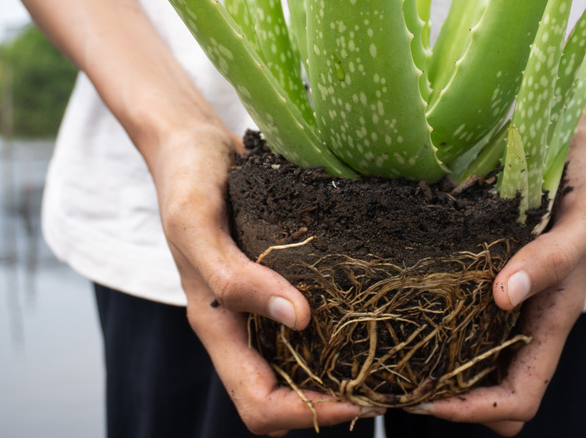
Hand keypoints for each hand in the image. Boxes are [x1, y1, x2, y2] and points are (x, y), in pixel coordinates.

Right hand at [152, 126, 380, 434]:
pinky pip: (318, 321)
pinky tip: (381, 312)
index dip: (306, 413)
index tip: (358, 400)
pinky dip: (348, 328)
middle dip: (337, 401)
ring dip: (348, 370)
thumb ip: (235, 275)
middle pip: (289, 395)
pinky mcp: (284, 281)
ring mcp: (265, 306)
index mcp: (218, 325)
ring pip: (307, 363)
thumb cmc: (186, 181)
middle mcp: (245, 326)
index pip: (258, 403)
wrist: (194, 147)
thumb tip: (298, 319)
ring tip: (399, 358)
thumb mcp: (197, 224)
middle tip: (393, 385)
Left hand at [404, 131, 585, 435]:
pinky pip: (455, 318)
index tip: (430, 401)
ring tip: (384, 356)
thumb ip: (556, 255)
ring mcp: (501, 300)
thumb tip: (505, 295)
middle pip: (488, 393)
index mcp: (552, 318)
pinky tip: (397, 307)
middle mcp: (523, 318)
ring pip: (468, 363)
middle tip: (391, 384)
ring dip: (432, 371)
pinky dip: (428, 328)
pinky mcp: (482, 275)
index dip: (478, 411)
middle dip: (446, 401)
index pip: (520, 397)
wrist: (580, 152)